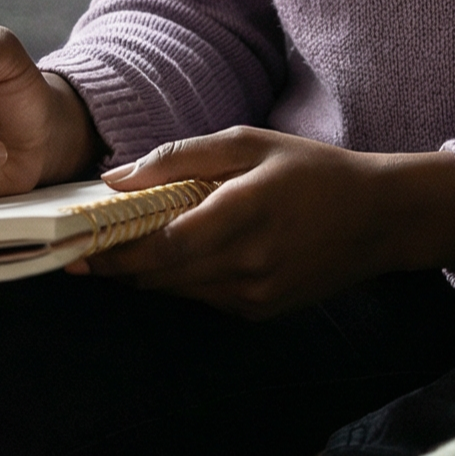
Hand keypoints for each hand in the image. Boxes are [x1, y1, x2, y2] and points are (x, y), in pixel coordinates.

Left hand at [78, 128, 454, 317]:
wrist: (379, 218)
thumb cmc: (312, 170)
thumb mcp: (248, 143)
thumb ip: (180, 158)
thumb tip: (117, 178)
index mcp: (242, 214)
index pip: (160, 246)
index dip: (112, 251)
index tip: (76, 246)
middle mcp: (247, 264)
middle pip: (159, 276)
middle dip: (118, 265)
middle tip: (82, 250)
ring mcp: (255, 295)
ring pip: (176, 291)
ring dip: (147, 272)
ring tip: (124, 247)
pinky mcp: (261, 312)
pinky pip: (203, 298)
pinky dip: (182, 279)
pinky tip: (182, 253)